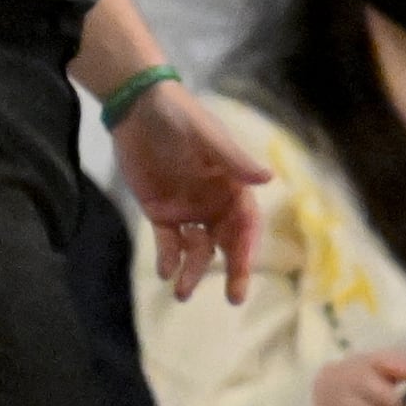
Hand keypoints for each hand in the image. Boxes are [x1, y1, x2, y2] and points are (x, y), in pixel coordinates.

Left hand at [112, 81, 267, 302]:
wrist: (136, 107)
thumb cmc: (178, 116)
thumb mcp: (206, 136)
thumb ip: (233, 159)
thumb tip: (269, 178)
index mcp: (232, 185)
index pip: (246, 223)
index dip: (247, 247)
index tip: (243, 269)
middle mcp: (214, 202)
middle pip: (228, 243)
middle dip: (232, 270)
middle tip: (234, 298)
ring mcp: (188, 210)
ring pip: (197, 249)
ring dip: (193, 271)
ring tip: (182, 293)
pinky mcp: (160, 212)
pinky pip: (167, 242)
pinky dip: (168, 259)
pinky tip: (165, 272)